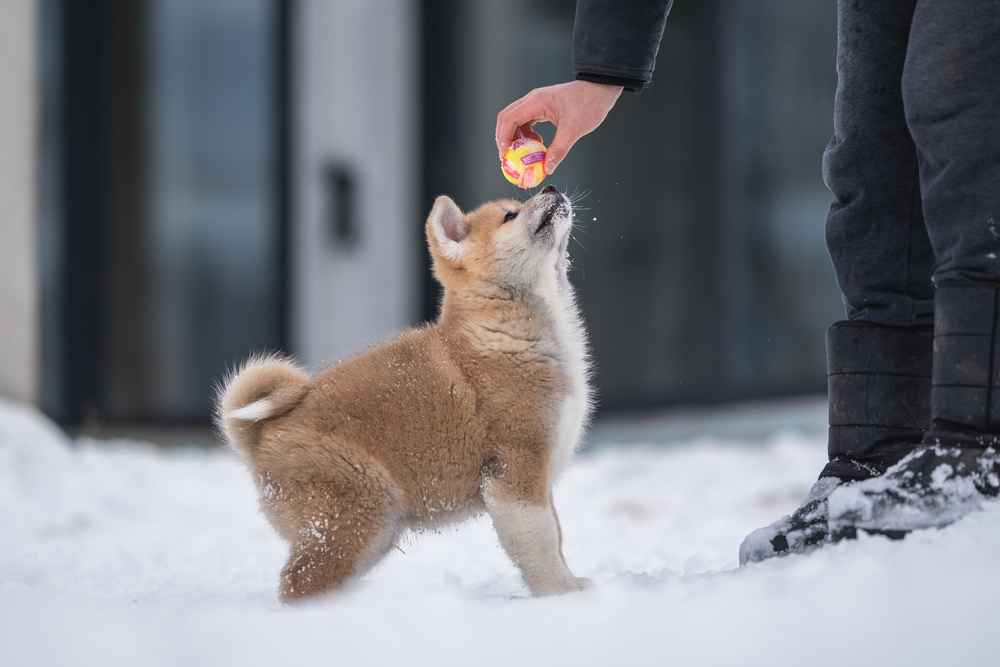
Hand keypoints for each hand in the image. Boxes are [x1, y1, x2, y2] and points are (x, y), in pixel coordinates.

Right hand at [495, 80, 622, 174]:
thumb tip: (547, 168)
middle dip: (505, 140)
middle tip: (509, 158)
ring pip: (516, 120)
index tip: (505, 156)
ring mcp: (536, 102)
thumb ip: (559, 150)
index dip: (503, 139)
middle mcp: (532, 100)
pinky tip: (537, 144)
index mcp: (536, 102)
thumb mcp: (574, 129)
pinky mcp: (542, 107)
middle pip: (507, 119)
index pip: (509, 119)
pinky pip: (527, 121)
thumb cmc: (589, 103)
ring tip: (525, 154)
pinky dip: (527, 135)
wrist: (601, 88)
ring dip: (516, 138)